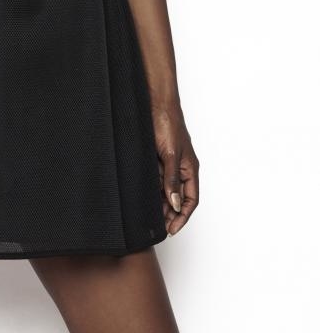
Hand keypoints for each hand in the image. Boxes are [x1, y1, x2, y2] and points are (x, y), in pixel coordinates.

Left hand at [151, 102, 199, 236]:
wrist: (154, 103)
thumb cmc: (168, 124)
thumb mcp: (171, 154)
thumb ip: (172, 179)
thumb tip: (174, 203)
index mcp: (189, 169)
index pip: (190, 199)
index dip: (183, 216)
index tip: (172, 229)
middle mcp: (180, 168)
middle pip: (177, 197)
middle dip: (170, 213)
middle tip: (159, 227)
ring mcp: (167, 164)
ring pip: (165, 190)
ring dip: (160, 203)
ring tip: (150, 217)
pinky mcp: (155, 158)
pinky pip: (155, 179)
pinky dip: (151, 190)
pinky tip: (143, 198)